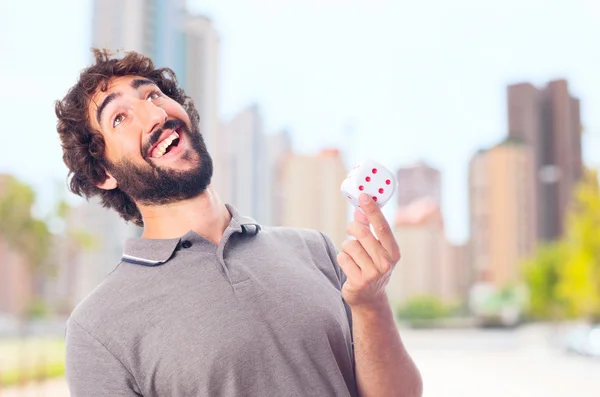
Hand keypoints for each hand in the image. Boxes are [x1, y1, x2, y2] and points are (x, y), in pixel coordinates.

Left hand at [337, 193, 400, 308]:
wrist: (369, 298)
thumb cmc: (372, 267)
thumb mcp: (376, 249)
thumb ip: (368, 229)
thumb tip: (358, 210)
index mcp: (394, 252)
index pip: (382, 227)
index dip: (372, 210)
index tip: (363, 196)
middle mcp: (386, 263)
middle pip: (362, 233)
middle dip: (353, 228)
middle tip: (351, 229)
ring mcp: (373, 273)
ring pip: (349, 245)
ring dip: (346, 247)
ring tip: (352, 256)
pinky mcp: (358, 281)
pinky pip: (342, 258)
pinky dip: (342, 259)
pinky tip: (349, 267)